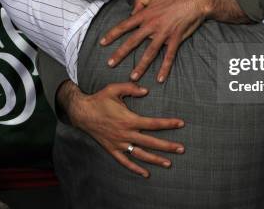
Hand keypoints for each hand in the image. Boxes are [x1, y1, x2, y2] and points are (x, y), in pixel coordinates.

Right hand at [60, 81, 184, 177]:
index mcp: (129, 119)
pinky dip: (135, 168)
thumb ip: (131, 89)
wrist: (82, 112)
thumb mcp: (114, 89)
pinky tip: (145, 173)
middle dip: (167, 146)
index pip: (153, 123)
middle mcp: (126, 133)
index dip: (168, 124)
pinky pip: (125, 161)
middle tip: (181, 149)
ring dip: (155, 159)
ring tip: (169, 163)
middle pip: (151, 142)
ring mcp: (119, 143)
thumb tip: (146, 91)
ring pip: (140, 154)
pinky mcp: (112, 149)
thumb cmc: (99, 99)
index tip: (181, 123)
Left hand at [101, 0, 211, 82]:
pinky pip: (169, 56)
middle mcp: (152, 25)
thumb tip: (132, 12)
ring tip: (133, 76)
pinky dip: (165, 68)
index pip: (125, 26)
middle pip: (133, 41)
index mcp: (145, 14)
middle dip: (120, 53)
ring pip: (150, 52)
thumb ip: (140, 1)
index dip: (112, 34)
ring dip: (141, 66)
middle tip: (110, 64)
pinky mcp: (176, 39)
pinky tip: (161, 78)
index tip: (103, 42)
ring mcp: (164, 34)